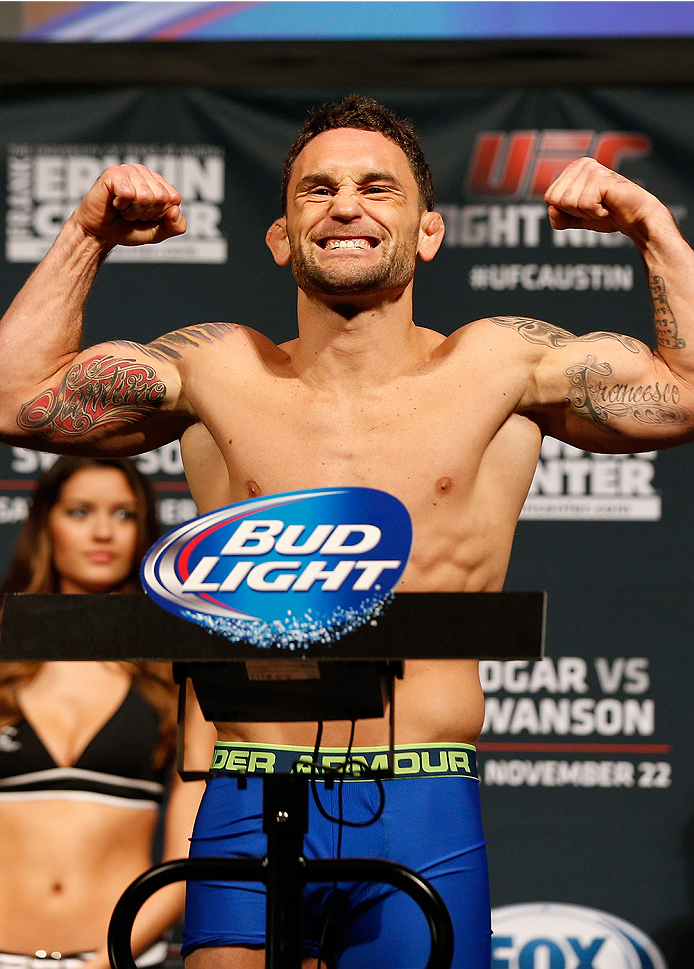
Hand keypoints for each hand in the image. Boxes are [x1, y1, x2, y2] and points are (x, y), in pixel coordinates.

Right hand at [71, 164, 186, 247]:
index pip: (174, 199)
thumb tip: (175, 210)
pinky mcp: (114, 173)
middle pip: (160, 197)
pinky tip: (114, 202)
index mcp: (159, 184)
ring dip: (132, 211)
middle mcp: (146, 173)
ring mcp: (130, 170)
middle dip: (146, 214)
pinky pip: (128, 193)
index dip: (160, 214)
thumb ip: (175, 226)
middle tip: (131, 213)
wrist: (100, 234)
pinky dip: (121, 205)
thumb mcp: (158, 233)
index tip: (145, 216)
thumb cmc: (127, 229)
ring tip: (122, 209)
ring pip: (145, 196)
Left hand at [544, 157, 660, 236]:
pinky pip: (584, 205)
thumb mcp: (577, 219)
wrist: (635, 217)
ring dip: (587, 212)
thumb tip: (551, 209)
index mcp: (572, 170)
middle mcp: (581, 164)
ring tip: (603, 204)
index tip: (586, 207)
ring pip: (569, 202)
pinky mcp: (600, 178)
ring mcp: (591, 168)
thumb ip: (560, 218)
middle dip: (575, 211)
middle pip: (557, 200)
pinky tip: (608, 205)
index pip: (550, 197)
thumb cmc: (608, 214)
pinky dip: (596, 212)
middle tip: (596, 206)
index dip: (566, 210)